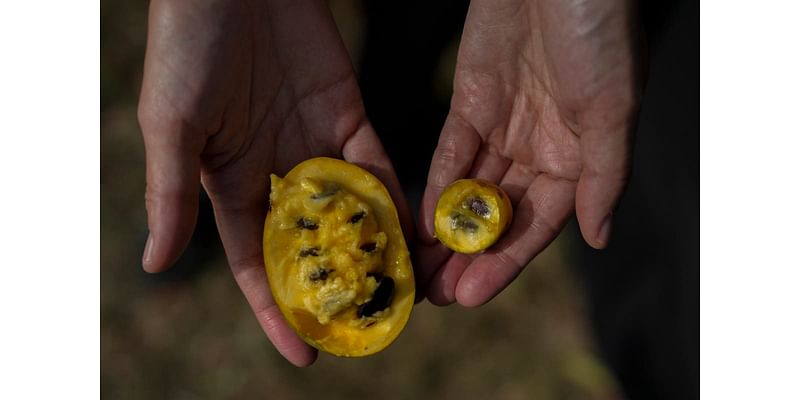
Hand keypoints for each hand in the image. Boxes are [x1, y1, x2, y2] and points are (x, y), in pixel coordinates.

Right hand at [138, 0, 409, 365]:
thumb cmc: (187, 47)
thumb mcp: (171, 124)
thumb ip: (171, 194)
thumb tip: (154, 266)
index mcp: (229, 183)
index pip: (256, 263)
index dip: (277, 309)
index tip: (304, 354)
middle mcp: (275, 172)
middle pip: (311, 245)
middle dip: (335, 287)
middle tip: (369, 328)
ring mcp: (313, 143)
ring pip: (350, 210)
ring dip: (372, 249)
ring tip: (400, 293)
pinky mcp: (346, 111)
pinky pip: (374, 163)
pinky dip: (390, 195)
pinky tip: (409, 230)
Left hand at [417, 0, 641, 306]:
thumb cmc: (597, 34)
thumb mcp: (610, 110)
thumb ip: (603, 177)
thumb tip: (600, 238)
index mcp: (578, 158)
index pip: (539, 226)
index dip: (506, 262)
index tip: (471, 296)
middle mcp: (540, 150)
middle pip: (499, 217)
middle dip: (469, 257)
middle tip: (436, 295)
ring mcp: (503, 127)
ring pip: (469, 193)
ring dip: (445, 232)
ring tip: (420, 271)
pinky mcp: (470, 101)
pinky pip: (449, 154)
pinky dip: (435, 186)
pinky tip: (419, 220)